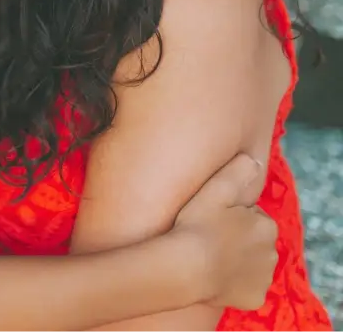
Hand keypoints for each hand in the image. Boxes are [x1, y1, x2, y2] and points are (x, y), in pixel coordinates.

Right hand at [171, 153, 277, 309]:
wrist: (184, 267)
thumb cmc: (196, 226)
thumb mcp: (215, 190)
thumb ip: (237, 170)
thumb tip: (254, 159)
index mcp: (266, 226)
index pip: (251, 219)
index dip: (230, 219)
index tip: (210, 222)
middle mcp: (272, 252)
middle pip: (254, 243)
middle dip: (237, 241)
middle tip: (208, 241)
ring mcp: (264, 277)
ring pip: (252, 266)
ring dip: (237, 263)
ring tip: (209, 261)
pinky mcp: (255, 297)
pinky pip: (246, 289)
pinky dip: (235, 286)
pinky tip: (215, 281)